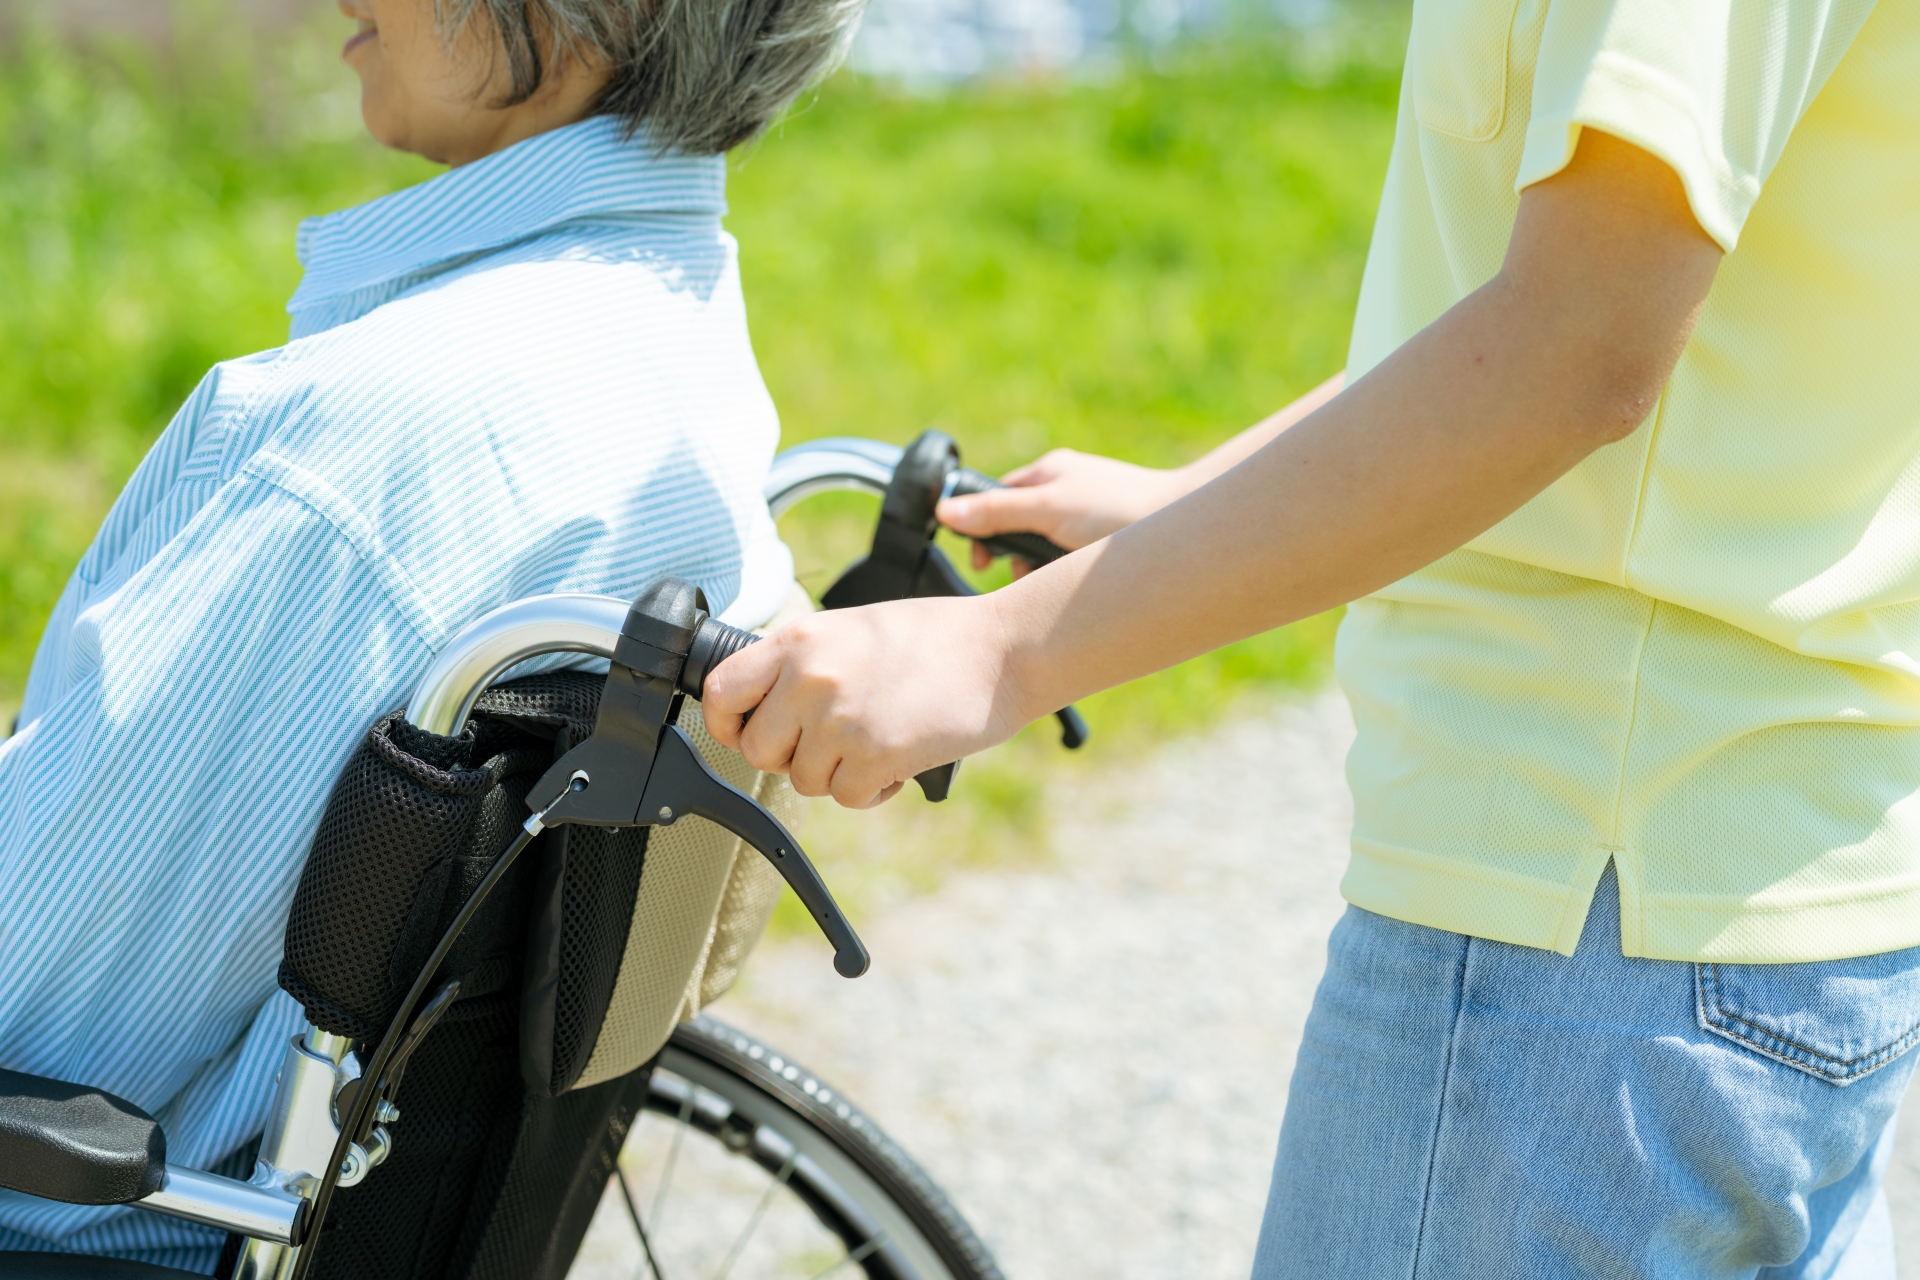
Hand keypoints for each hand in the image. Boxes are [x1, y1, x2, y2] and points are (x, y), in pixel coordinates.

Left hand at [702, 595, 1031, 808]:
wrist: (1003, 649)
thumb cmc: (935, 638)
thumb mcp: (852, 628)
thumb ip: (804, 663)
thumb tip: (766, 705)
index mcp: (799, 641)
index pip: (720, 692)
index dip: (726, 724)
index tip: (748, 732)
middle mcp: (810, 678)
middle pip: (759, 750)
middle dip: (791, 756)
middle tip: (832, 742)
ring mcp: (841, 718)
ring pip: (803, 780)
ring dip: (838, 773)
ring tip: (878, 738)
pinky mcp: (876, 754)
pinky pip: (847, 797)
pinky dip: (872, 790)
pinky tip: (899, 758)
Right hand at [936, 449, 1188, 574]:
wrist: (1186, 530)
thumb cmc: (1119, 509)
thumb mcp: (1046, 510)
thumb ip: (996, 513)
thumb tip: (944, 510)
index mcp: (1050, 472)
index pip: (997, 497)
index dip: (983, 529)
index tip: (984, 561)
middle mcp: (1067, 490)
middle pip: (1018, 527)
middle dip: (1014, 557)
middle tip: (1019, 575)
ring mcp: (1087, 517)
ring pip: (1044, 549)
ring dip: (1041, 570)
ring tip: (1053, 580)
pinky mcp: (1104, 542)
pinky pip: (1069, 561)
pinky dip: (1066, 574)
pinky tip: (1076, 583)